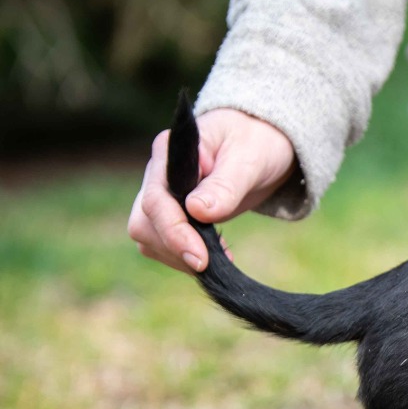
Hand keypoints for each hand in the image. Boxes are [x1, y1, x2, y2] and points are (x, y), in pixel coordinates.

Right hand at [128, 108, 295, 272]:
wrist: (262, 144)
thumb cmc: (256, 142)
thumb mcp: (249, 159)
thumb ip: (225, 185)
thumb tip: (197, 211)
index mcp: (169, 153)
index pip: (156, 200)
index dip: (175, 233)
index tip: (200, 259)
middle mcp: (157, 175)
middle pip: (144, 223)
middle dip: (175, 249)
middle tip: (213, 266)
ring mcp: (162, 196)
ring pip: (149, 237)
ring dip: (179, 256)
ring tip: (220, 259)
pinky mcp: (173, 214)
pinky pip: (165, 243)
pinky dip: (186, 256)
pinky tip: (216, 257)